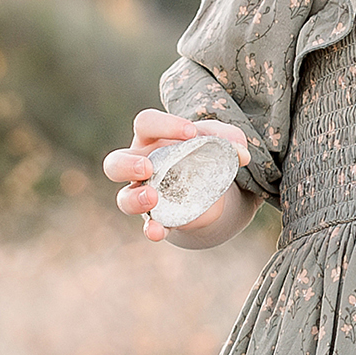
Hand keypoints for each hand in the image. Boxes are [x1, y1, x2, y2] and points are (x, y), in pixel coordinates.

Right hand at [105, 110, 252, 241]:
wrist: (213, 188)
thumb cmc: (206, 153)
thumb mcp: (219, 141)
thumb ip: (229, 139)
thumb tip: (241, 152)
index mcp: (153, 138)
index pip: (145, 123)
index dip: (164, 124)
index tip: (191, 133)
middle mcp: (141, 165)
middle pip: (114, 163)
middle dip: (127, 165)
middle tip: (147, 167)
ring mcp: (144, 193)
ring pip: (123, 197)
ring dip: (135, 198)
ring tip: (153, 198)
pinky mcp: (158, 217)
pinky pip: (148, 225)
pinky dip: (152, 229)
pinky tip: (158, 231)